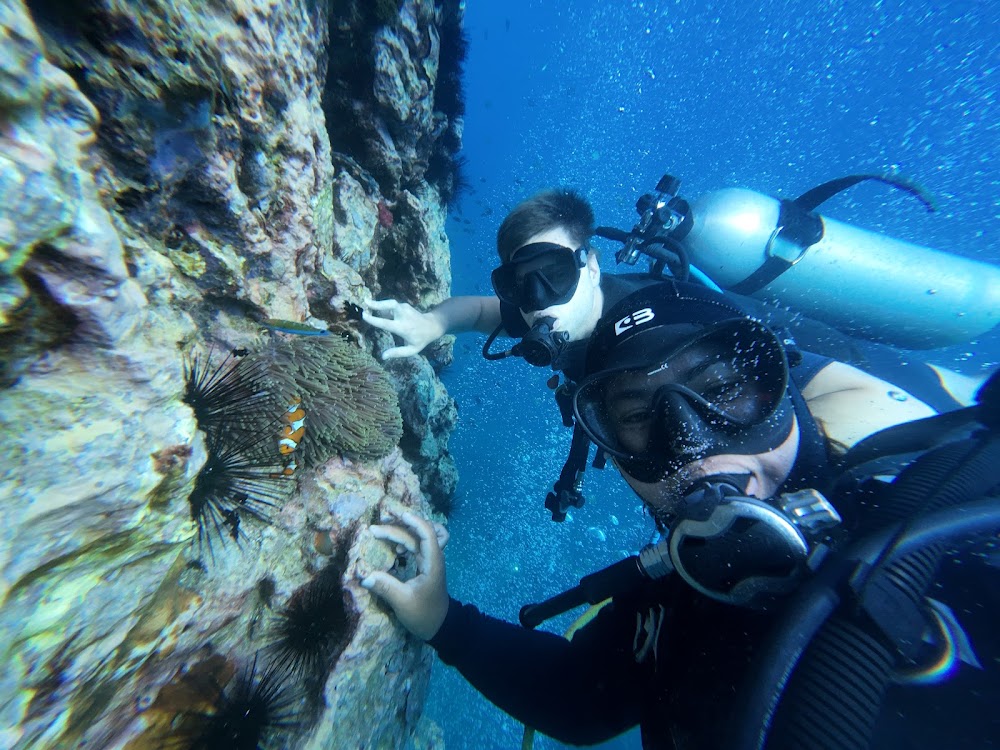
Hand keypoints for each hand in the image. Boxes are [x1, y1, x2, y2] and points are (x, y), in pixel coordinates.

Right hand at [359, 510, 449, 640]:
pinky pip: (415, 546)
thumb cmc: (424, 614)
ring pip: (415, 539)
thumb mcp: (403, 602)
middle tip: (374, 529)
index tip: (399, 515)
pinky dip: (404, 541)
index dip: (415, 522)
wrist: (439, 626)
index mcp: (433, 563)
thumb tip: (363, 576)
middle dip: (397, 527)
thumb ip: (385, 587)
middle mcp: (432, 558)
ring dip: (400, 532)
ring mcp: (429, 561)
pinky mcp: (424, 565)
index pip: (428, 534)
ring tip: (379, 532)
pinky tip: (394, 548)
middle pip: (417, 534)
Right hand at [362, 299, 444, 358]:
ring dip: (378, 303)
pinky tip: (376, 308)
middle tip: (365, 301)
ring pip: (390, 303)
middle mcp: (403, 315)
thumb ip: (397, 353)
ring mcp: (405, 308)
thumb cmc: (421, 340)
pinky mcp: (404, 305)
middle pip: (390, 305)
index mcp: (403, 327)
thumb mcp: (412, 350)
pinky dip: (383, 306)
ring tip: (367, 302)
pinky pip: (391, 305)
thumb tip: (383, 356)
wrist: (433, 326)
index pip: (386, 323)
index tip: (364, 315)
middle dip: (378, 303)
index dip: (375, 320)